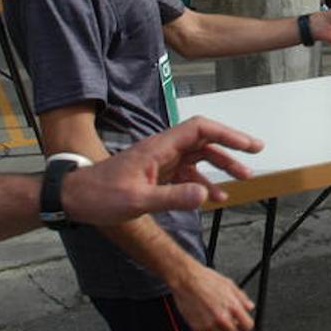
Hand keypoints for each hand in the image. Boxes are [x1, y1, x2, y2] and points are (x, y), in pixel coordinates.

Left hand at [62, 117, 264, 222]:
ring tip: (242, 179)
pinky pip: (188, 173)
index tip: (248, 144)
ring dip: (221, 165)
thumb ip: (172, 197)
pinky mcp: (157, 174)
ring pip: (198, 156)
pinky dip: (204, 182)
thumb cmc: (100, 195)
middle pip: (204, 140)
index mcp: (159, 147)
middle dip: (231, 147)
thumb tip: (205, 193)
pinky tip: (215, 197)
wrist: (74, 198)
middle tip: (255, 154)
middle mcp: (163, 149)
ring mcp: (160, 161)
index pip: (200, 129)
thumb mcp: (137, 200)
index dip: (227, 133)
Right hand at [170, 262, 255, 330]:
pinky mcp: (198, 328)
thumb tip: (249, 306)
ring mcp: (209, 324)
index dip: (246, 325)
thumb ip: (242, 298)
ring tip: (218, 319)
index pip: (247, 325)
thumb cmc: (206, 279)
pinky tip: (209, 319)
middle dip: (235, 329)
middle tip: (231, 322)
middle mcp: (221, 317)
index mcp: (232, 306)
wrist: (187, 280)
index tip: (244, 323)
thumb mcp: (229, 284)